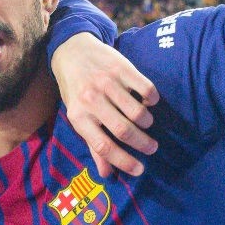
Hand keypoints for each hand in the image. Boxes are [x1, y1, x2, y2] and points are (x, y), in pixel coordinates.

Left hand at [51, 32, 159, 177]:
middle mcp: (91, 100)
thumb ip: (93, 144)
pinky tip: (149, 102)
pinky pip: (145, 88)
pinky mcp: (121, 67)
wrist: (71, 51)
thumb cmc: (75, 89)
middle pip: (123, 130)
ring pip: (136, 111)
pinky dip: (151, 99)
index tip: (139, 170)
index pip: (103, 146)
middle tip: (152, 148)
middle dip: (142, 144)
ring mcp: (106, 82)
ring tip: (147, 124)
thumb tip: (107, 174)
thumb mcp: (77, 115)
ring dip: (147, 122)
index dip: (123, 161)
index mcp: (78, 116)